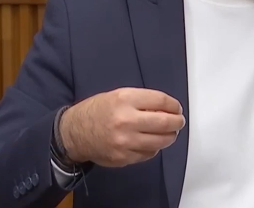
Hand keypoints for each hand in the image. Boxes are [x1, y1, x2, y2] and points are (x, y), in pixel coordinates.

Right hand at [59, 87, 185, 166]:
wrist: (74, 133)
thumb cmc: (98, 111)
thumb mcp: (119, 95)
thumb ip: (143, 100)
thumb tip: (167, 109)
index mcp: (125, 100)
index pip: (161, 101)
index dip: (174, 105)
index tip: (176, 108)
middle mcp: (125, 120)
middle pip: (165, 122)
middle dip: (177, 122)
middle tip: (178, 121)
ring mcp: (124, 142)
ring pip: (160, 141)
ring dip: (170, 137)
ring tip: (169, 133)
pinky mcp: (123, 157)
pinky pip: (149, 153)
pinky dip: (154, 147)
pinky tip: (151, 141)